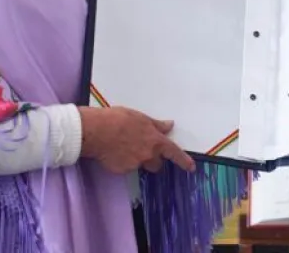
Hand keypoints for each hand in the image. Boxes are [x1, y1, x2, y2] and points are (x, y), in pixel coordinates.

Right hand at [77, 106, 194, 173]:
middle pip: (157, 164)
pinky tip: (113, 152)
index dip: (184, 161)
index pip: (174, 152)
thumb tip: (169, 125)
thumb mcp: (140, 117)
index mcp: (155, 141)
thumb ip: (156, 125)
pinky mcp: (122, 171)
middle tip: (141, 148)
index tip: (191, 168)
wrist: (97, 131)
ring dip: (138, 160)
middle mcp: (148, 155)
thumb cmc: (118, 119)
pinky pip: (126, 168)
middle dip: (153, 159)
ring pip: (141, 166)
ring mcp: (135, 165)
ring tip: (124, 147)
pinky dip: (123, 162)